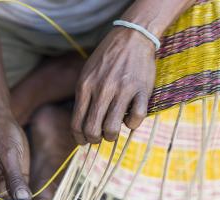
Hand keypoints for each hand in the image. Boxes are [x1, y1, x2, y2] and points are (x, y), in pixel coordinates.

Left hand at [71, 28, 155, 143]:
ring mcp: (122, 90)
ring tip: (113, 131)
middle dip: (95, 140)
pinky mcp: (141, 91)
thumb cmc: (107, 59)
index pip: (77, 123)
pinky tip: (130, 119)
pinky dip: (132, 125)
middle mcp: (102, 90)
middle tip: (99, 138)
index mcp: (85, 86)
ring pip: (112, 128)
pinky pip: (136, 119)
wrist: (132, 37)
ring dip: (111, 136)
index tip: (83, 142)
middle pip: (92, 130)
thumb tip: (81, 126)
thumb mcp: (87, 75)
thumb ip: (83, 98)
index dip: (79, 138)